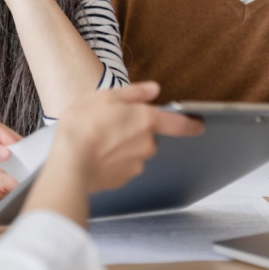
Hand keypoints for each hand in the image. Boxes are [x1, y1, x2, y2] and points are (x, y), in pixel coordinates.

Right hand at [52, 82, 205, 193]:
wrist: (70, 163)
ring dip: (122, 146)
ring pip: (135, 152)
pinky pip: (122, 166)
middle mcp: (147, 144)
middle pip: (149, 136)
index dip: (190, 123)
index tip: (199, 124)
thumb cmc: (83, 126)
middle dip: (134, 130)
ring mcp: (136, 164)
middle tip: (109, 124)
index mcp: (146, 120)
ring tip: (97, 140)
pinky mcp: (123, 180)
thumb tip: (153, 89)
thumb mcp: (106, 96)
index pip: (178, 123)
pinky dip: (112, 161)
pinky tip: (95, 155)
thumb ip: (134, 93)